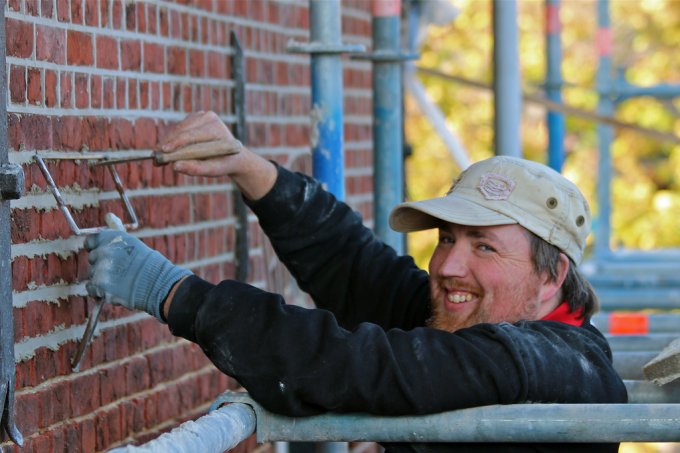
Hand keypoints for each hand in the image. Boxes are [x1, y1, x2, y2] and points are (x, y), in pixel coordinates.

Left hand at [85, 230, 191, 320]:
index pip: (90, 241)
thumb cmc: (148, 263)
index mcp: (110, 238)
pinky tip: (114, 290)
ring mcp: (100, 269)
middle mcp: (103, 251)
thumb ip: (115, 230)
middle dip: (102, 264)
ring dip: (102, 278)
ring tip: (120, 281)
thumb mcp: (132, 242)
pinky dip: (99, 291)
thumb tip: (108, 215)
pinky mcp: (100, 286)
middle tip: (120, 270)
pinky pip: (91, 289)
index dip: (96, 249)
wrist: (157, 283)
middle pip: (93, 259)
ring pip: (92, 274)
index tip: (106, 255)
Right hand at [158, 111, 276, 199]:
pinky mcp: (194, 118)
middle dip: (167, 144)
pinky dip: (171, 139)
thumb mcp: (214, 170)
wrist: (233, 156)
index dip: (176, 143)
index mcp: (217, 128)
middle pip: (182, 130)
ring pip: (178, 129)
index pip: (192, 135)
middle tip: (155, 158)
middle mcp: (209, 118)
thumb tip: (175, 166)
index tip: (163, 151)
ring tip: (158, 157)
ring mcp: (201, 115)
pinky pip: (179, 129)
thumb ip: (196, 169)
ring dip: (167, 142)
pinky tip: (165, 151)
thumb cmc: (224, 163)